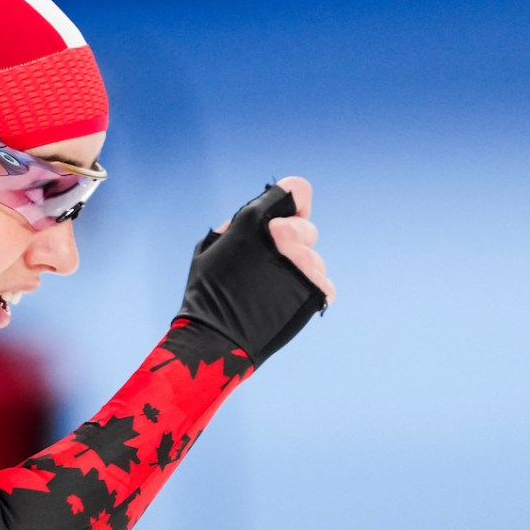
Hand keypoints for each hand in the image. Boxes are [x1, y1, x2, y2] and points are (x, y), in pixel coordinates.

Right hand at [177, 178, 332, 365]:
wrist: (217, 339)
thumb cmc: (206, 295)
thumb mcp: (210, 248)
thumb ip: (239, 227)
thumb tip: (261, 221)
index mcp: (256, 220)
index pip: (297, 189)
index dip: (293, 202)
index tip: (287, 217)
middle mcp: (285, 236)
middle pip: (306, 228)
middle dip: (290, 244)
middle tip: (267, 267)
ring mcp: (304, 263)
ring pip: (313, 259)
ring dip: (298, 272)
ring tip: (270, 293)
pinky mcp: (318, 289)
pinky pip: (323, 282)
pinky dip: (307, 293)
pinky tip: (283, 304)